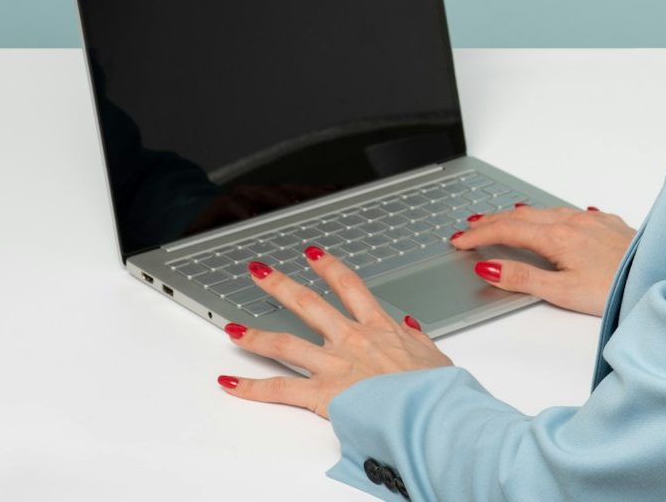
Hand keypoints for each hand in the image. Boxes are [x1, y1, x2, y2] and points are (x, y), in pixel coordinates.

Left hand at [216, 249, 454, 418]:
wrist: (429, 410)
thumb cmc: (435, 389)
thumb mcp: (432, 356)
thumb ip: (416, 339)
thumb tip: (408, 327)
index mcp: (379, 328)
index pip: (349, 287)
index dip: (329, 267)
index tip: (314, 255)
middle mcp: (352, 339)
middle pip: (308, 303)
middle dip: (281, 285)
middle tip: (261, 271)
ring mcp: (334, 364)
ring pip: (285, 343)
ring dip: (255, 334)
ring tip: (232, 327)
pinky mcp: (322, 393)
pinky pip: (280, 389)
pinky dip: (251, 387)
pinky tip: (230, 384)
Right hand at [451, 204, 636, 316]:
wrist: (658, 278)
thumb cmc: (616, 290)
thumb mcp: (562, 293)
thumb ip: (523, 278)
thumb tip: (488, 267)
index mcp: (558, 237)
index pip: (507, 230)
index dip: (479, 235)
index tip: (458, 240)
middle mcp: (574, 222)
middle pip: (523, 216)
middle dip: (492, 220)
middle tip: (469, 227)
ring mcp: (592, 221)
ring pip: (546, 211)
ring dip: (519, 216)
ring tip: (502, 219)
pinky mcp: (609, 225)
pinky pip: (570, 213)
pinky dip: (550, 215)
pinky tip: (553, 219)